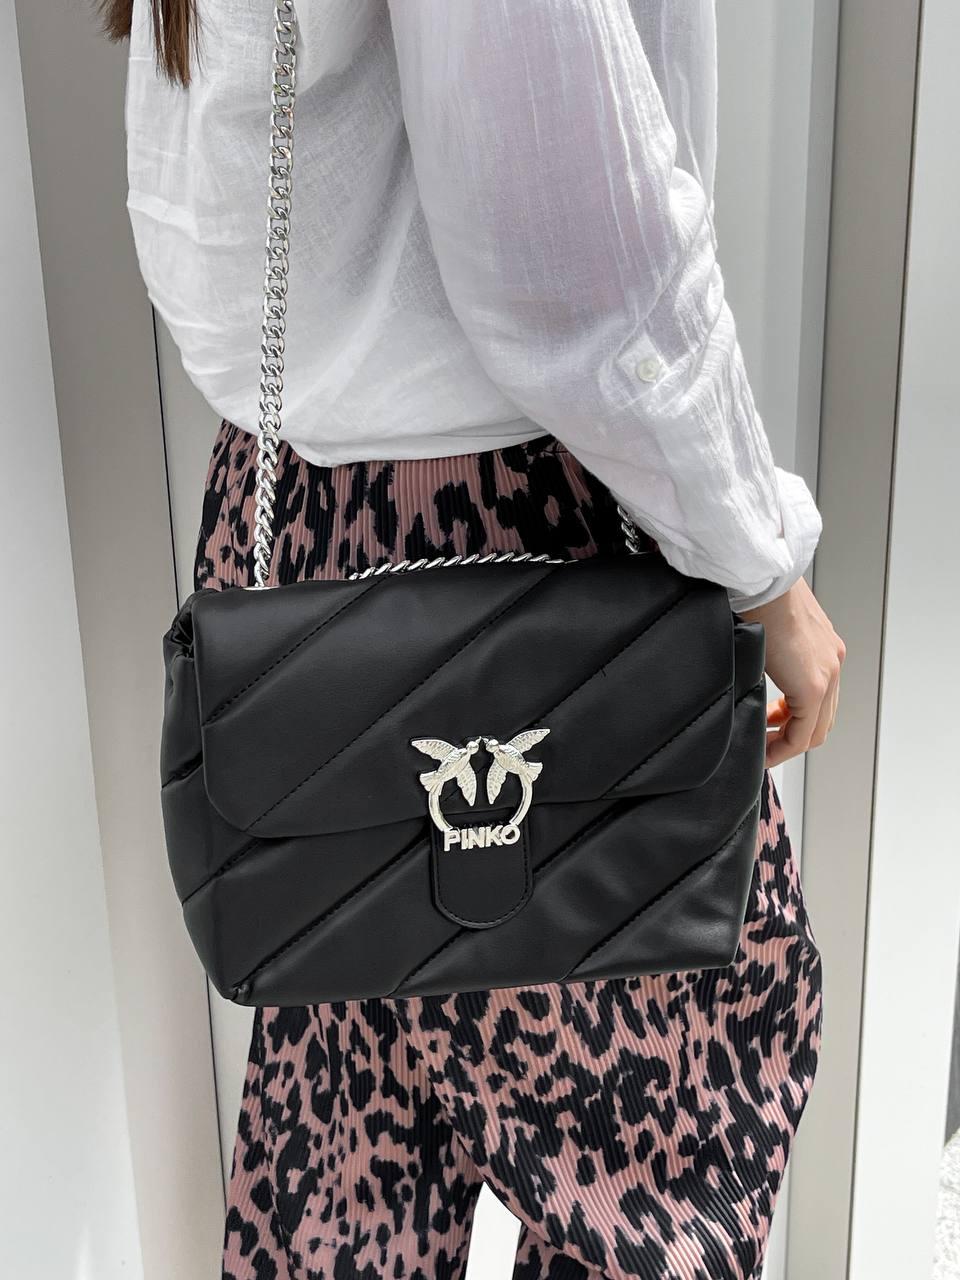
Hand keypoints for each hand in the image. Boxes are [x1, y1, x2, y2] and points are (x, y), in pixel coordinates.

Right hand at [740, 577, 845, 766]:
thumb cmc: (756, 592)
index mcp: (823, 647)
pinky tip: (765, 747)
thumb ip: (770, 651)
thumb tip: (751, 667)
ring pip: (816, 729)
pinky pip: (804, 732)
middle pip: (822, 717)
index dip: (795, 718)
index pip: (819, 696)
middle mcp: (831, 662)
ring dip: (790, 744)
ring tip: (766, 747)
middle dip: (793, 734)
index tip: (771, 726)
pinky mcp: (814, 685)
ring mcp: (827, 674)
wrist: (761, 579)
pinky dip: (785, 746)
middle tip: (768, 740)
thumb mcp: (768, 627)